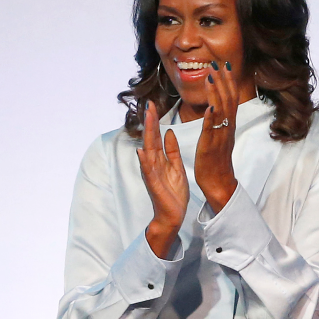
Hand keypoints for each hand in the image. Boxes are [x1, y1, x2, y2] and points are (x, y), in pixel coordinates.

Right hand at [137, 101, 188, 257]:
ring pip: (148, 151)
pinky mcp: (153, 185)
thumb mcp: (176, 167)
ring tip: (147, 120)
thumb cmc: (173, 192)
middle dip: (150, 122)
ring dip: (147, 135)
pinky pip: (148, 171)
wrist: (172, 214)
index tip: (154, 105)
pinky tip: (141, 152)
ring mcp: (151, 173)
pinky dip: (144, 162)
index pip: (156, 136)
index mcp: (160, 159)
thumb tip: (169, 132)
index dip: (155, 121)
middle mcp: (153, 164)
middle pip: (150, 139)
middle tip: (149, 104)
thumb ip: (171, 150)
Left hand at [195, 61, 239, 212]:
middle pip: (228, 100)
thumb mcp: (219, 135)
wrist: (219, 182)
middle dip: (224, 81)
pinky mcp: (211, 145)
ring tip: (211, 76)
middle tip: (219, 63)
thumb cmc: (217, 160)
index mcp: (228, 124)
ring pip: (221, 111)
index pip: (230, 98)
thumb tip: (217, 105)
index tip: (225, 65)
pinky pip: (213, 129)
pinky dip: (212, 117)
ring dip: (217, 92)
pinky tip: (210, 106)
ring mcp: (220, 136)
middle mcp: (227, 127)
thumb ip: (219, 120)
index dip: (228, 81)